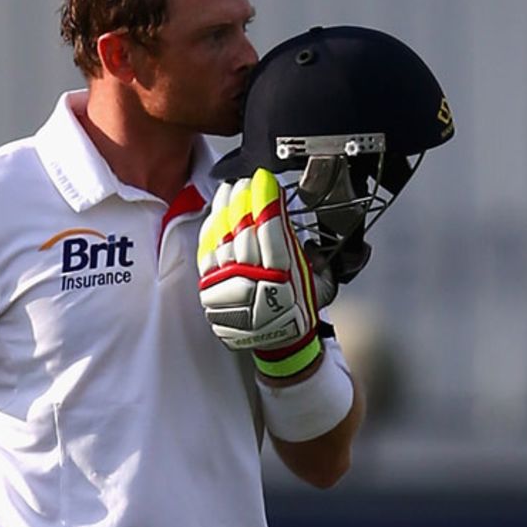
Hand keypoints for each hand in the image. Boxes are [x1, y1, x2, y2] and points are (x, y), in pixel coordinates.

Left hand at [197, 169, 334, 380]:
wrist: (279, 346)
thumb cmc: (298, 312)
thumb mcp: (320, 285)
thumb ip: (315, 258)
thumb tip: (304, 235)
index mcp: (284, 277)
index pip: (272, 228)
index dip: (266, 200)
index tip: (264, 181)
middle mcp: (255, 281)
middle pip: (244, 229)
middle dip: (244, 199)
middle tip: (245, 183)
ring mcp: (230, 287)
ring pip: (223, 238)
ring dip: (225, 210)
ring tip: (229, 191)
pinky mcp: (212, 292)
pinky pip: (207, 255)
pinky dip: (210, 232)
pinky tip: (215, 215)